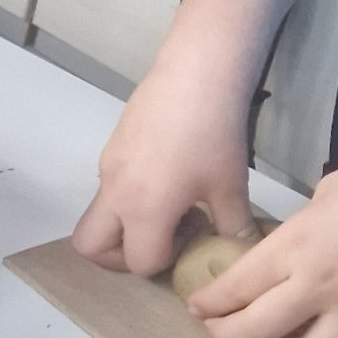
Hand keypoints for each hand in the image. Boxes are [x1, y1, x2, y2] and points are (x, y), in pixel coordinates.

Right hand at [71, 57, 252, 275]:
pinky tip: (168, 176)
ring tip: (170, 205)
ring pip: (97, 217)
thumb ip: (234, 228)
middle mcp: (114, 195)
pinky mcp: (110, 150)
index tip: (193, 238)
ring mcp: (107, 170)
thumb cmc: (214, 134)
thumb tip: (247, 254)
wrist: (194, 74)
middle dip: (120, 257)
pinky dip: (129, 199)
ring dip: (126, 226)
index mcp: (142, 210)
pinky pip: (108, 190)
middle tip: (159, 241)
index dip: (167, 262)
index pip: (139, 262)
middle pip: (90, 247)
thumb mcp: (231, 187)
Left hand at [185, 159, 337, 337]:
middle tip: (219, 331)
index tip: (198, 308)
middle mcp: (317, 289)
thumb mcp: (329, 194)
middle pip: (256, 330)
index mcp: (294, 249)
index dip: (211, 304)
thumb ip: (302, 227)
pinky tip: (325, 332)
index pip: (236, 289)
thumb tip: (293, 243)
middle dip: (228, 335)